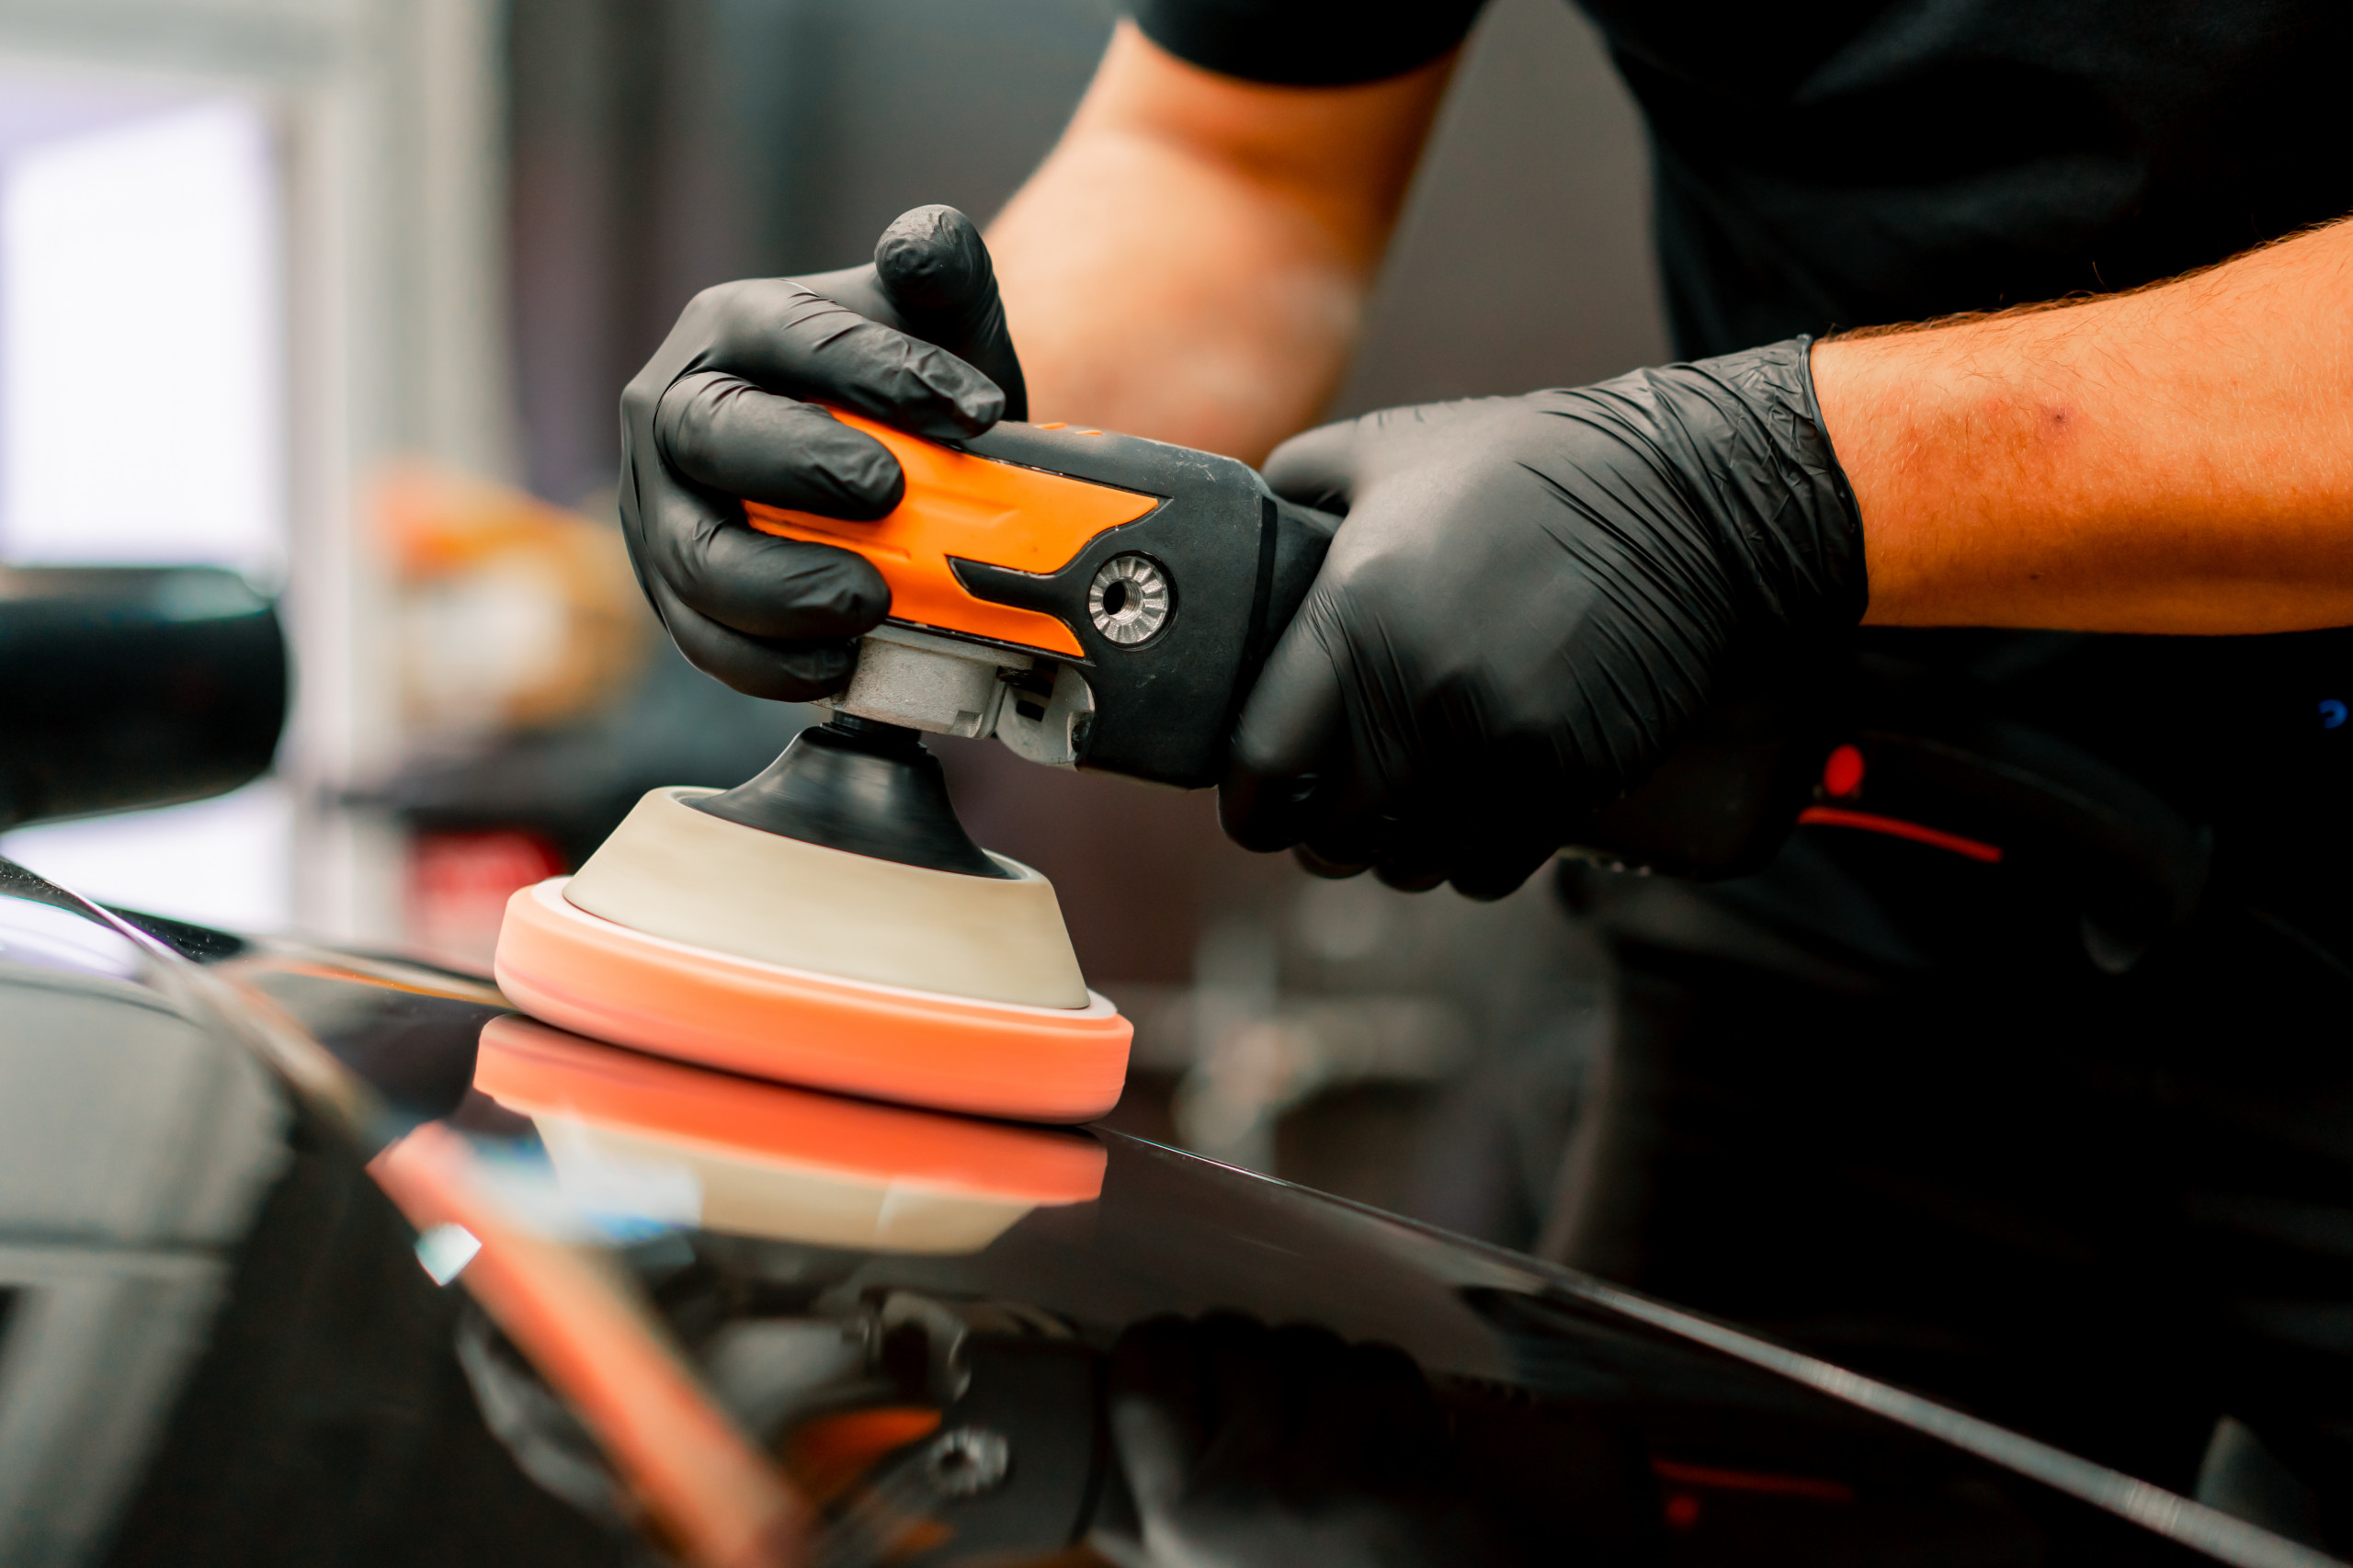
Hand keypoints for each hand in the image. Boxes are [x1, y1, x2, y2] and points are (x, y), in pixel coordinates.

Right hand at [618, 205, 1023, 699]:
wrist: (890, 462)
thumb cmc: (905, 384)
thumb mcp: (937, 311)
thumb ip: (940, 263)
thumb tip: (924, 242)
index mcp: (733, 327)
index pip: (791, 336)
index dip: (878, 371)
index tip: (975, 411)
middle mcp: (675, 410)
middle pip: (706, 435)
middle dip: (798, 467)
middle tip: (891, 493)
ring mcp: (664, 507)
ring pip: (692, 554)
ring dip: (780, 589)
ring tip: (869, 600)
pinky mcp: (675, 591)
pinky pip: (701, 637)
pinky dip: (767, 662)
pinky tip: (838, 663)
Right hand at [1104, 1314, 1518, 1567]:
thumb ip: (1159, 1508)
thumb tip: (1126, 1411)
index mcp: (1184, 1524)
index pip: (1147, 1378)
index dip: (1163, 1346)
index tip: (1181, 1353)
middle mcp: (1251, 1494)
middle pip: (1235, 1343)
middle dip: (1256, 1354)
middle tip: (1274, 1399)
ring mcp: (1338, 1478)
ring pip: (1316, 1349)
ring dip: (1326, 1369)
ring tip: (1334, 1427)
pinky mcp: (1415, 1469)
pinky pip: (1383, 1371)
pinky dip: (1388, 1386)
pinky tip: (1387, 1437)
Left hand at [1217, 339, 1866, 898]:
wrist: (1693, 500)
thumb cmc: (1535, 465)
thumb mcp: (1394, 447)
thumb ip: (1301, 482)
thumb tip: (1250, 521)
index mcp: (1355, 616)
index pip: (1262, 766)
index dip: (1251, 802)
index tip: (1260, 802)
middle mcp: (1417, 690)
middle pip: (1332, 831)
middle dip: (1325, 832)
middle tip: (1337, 809)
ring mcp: (1496, 742)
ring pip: (1409, 861)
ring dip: (1399, 852)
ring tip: (1407, 816)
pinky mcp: (1567, 778)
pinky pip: (1487, 868)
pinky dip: (1471, 862)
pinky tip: (1471, 827)